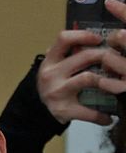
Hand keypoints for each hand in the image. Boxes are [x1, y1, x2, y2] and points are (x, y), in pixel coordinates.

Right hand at [38, 1, 125, 125]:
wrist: (35, 112)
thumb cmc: (53, 83)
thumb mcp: (55, 66)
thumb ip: (69, 52)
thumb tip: (96, 36)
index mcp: (50, 60)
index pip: (64, 39)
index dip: (84, 35)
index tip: (99, 39)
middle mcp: (51, 75)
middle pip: (85, 56)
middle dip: (106, 55)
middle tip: (117, 60)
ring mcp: (57, 92)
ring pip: (89, 78)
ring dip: (109, 80)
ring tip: (119, 85)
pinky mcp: (63, 110)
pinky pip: (87, 111)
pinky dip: (101, 116)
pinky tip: (108, 117)